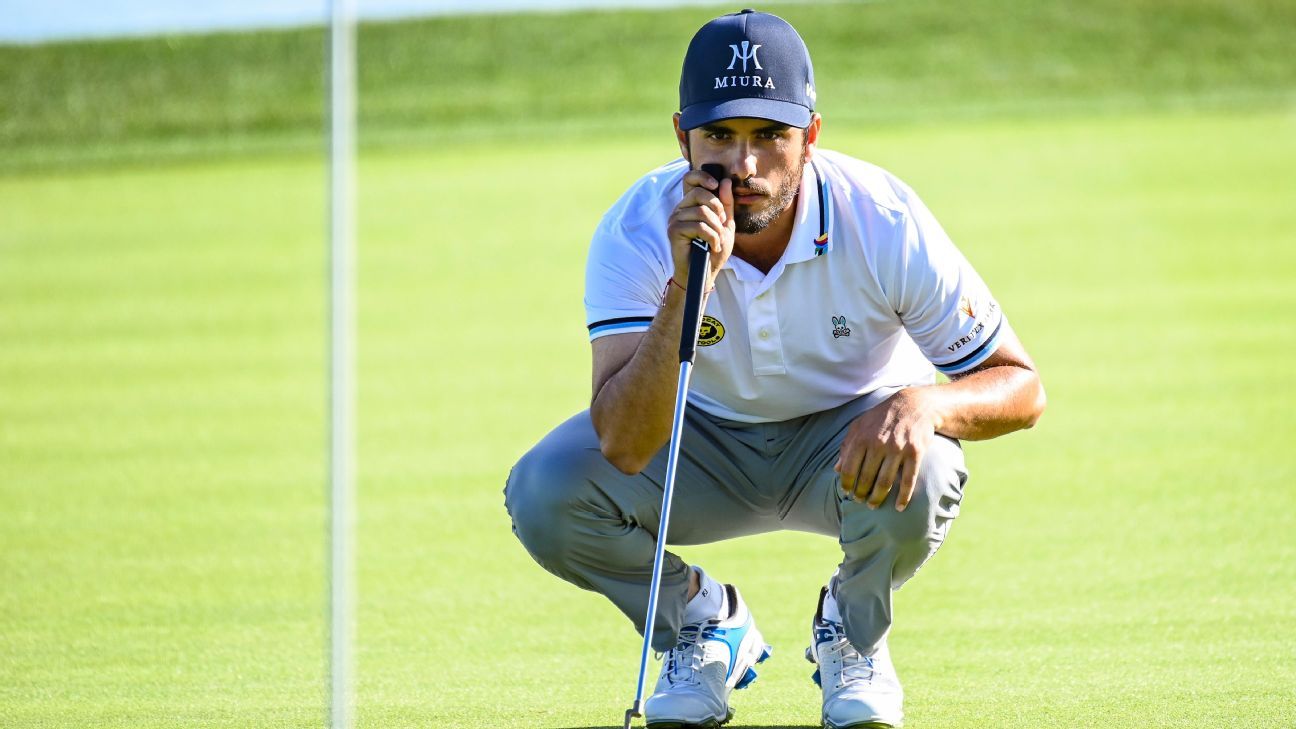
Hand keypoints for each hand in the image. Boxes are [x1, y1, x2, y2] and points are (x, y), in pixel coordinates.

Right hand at [666, 168, 734, 289]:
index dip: (703, 176)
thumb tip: (725, 181)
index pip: (690, 179)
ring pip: (701, 212)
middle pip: (699, 194)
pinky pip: (698, 226)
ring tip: (718, 240)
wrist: (705, 273)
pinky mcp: (673, 231)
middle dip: (717, 209)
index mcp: (691, 204)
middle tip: (722, 224)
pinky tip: (713, 246)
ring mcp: (675, 219)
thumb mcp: (725, 224)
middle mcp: (680, 209)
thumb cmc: (713, 250)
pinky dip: (712, 237)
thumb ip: (726, 204)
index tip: (716, 185)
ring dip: (716, 228)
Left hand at [835, 388, 941, 510]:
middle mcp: (878, 444)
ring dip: (878, 498)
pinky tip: (899, 507)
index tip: (846, 493)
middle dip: (861, 494)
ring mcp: (898, 449)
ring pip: (885, 482)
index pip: (850, 469)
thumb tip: (836, 470)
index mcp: (862, 437)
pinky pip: (908, 480)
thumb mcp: (860, 425)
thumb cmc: (882, 417)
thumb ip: (847, 446)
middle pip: (866, 478)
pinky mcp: (915, 453)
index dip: (847, 484)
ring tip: (873, 505)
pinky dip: (903, 496)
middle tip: (860, 501)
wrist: (914, 405)